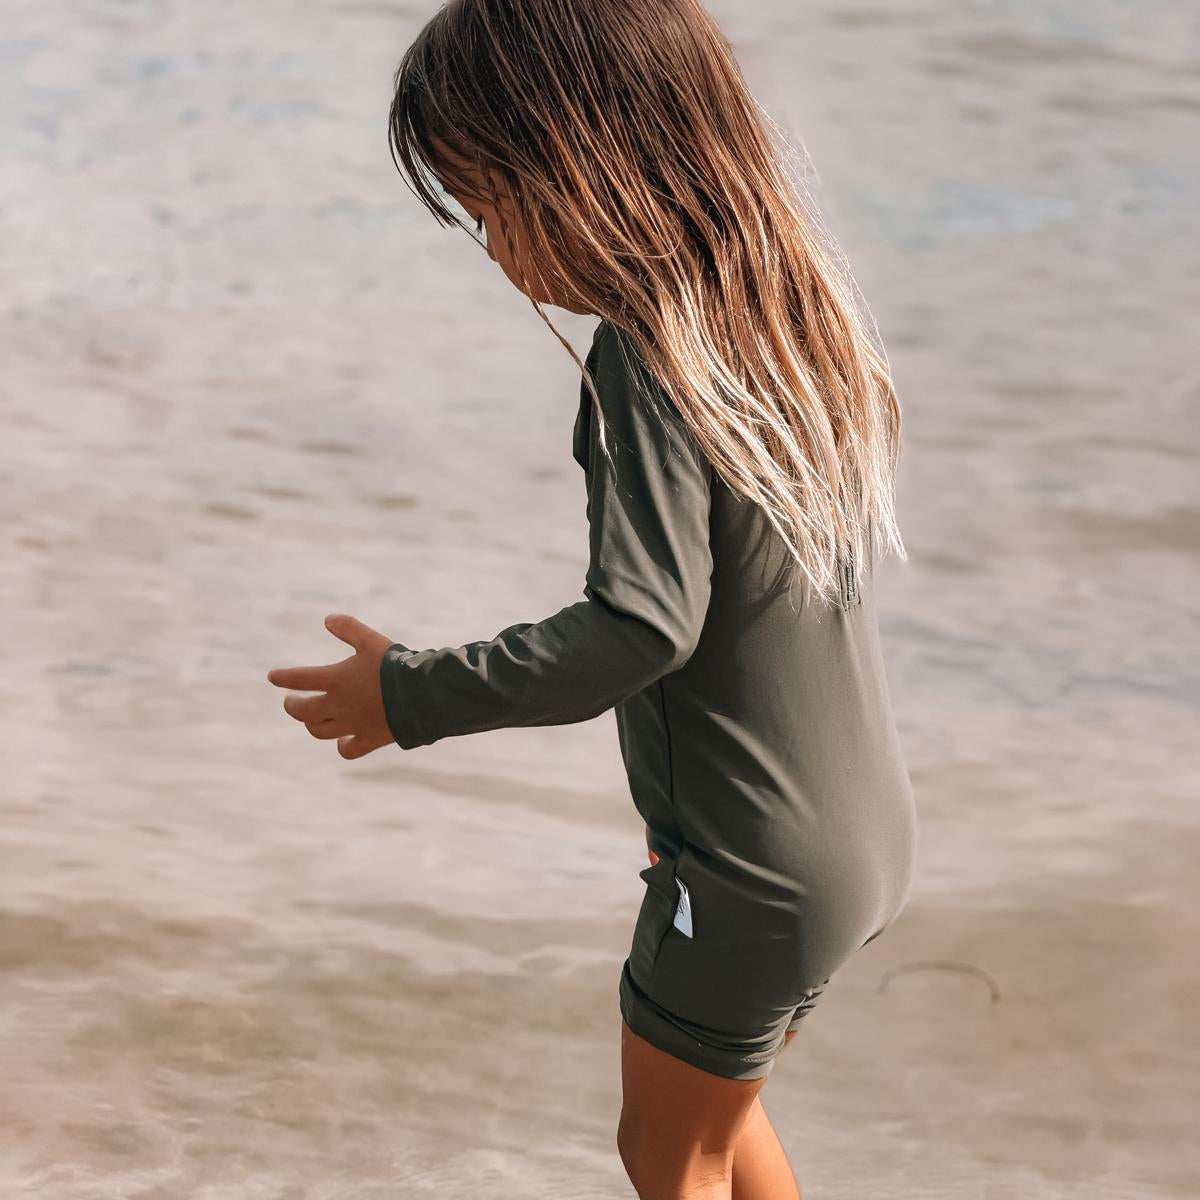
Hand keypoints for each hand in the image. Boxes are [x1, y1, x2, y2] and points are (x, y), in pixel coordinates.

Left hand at [267, 613, 397, 759]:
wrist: (420, 696)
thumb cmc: (395, 666)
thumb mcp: (371, 640)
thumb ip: (349, 628)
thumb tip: (327, 618)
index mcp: (336, 680)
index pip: (299, 679)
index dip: (283, 677)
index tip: (272, 677)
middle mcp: (338, 705)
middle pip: (303, 711)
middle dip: (293, 706)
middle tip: (291, 701)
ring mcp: (352, 725)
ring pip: (320, 730)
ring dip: (312, 724)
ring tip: (312, 718)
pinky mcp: (369, 738)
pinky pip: (348, 749)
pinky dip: (342, 746)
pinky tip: (342, 741)